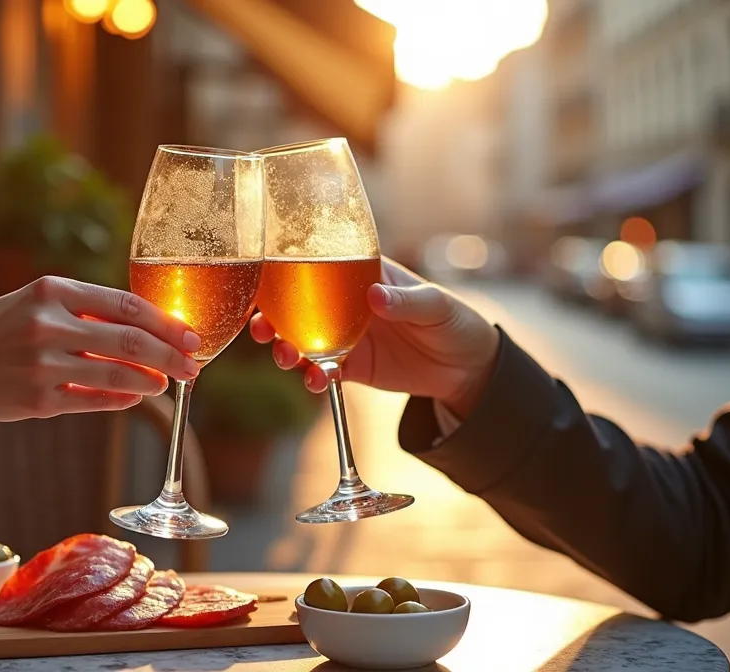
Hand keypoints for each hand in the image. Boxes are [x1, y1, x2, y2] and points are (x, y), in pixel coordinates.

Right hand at [0, 276, 200, 420]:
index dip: (166, 323)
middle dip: (169, 356)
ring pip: (116, 375)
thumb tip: (145, 331)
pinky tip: (134, 397)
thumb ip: (84, 313)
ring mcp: (42, 364)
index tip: (191, 336)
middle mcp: (48, 325)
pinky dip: (120, 400)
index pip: (126, 305)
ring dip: (149, 381)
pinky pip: (93, 401)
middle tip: (192, 367)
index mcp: (52, 292)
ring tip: (163, 384)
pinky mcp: (37, 400)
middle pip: (129, 340)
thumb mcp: (35, 304)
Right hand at [249, 257, 498, 417]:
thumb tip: (375, 296)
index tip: (265, 281)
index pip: (319, 264)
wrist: (468, 369)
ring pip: (301, 340)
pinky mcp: (351, 367)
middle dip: (272, 316)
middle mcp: (346, 304)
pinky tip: (315, 381)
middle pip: (296, 306)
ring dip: (285, 348)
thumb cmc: (455, 321)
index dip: (286, 271)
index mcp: (363, 274)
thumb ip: (406, 302)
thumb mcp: (437, 305)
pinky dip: (312, 377)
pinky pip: (322, 371)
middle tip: (262, 328)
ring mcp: (345, 336)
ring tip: (286, 357)